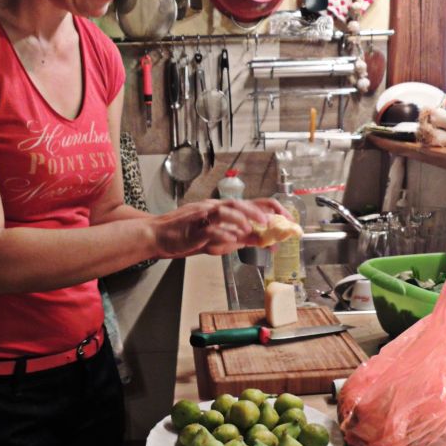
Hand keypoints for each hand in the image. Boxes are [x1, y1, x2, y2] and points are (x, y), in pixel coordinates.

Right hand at [154, 198, 286, 258]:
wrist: (158, 236)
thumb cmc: (187, 236)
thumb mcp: (219, 239)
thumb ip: (241, 239)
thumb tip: (264, 242)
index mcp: (222, 210)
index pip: (250, 204)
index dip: (270, 209)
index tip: (286, 219)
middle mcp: (213, 208)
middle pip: (239, 203)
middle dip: (258, 212)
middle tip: (272, 221)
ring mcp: (202, 216)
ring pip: (225, 210)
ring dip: (241, 217)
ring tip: (254, 227)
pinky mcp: (193, 228)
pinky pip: (210, 228)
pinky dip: (222, 232)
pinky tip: (233, 238)